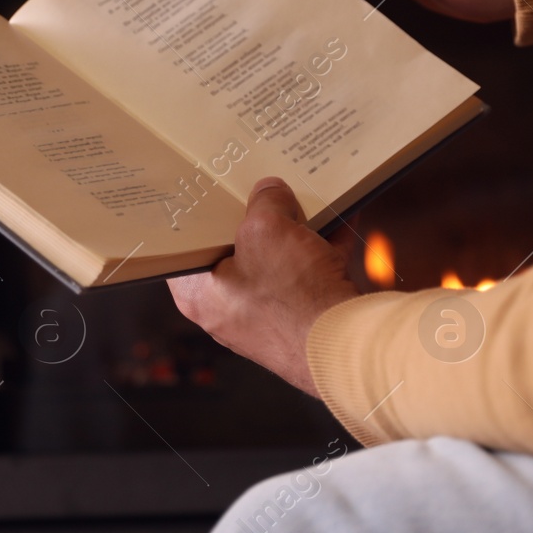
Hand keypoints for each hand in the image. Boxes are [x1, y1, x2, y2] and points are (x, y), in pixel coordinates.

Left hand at [168, 177, 359, 396]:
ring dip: (295, 231)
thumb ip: (265, 201)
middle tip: (263, 187)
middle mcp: (228, 310)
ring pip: (277, 261)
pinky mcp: (302, 319)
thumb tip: (270, 191)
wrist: (343, 345)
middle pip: (236, 250)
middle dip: (257, 218)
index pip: (188, 247)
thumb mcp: (268, 228)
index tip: (213, 191)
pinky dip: (322, 248)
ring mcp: (266, 316)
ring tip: (306, 197)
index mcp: (200, 293)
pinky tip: (341, 218)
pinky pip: (308, 275)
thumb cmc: (291, 296)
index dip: (200, 215)